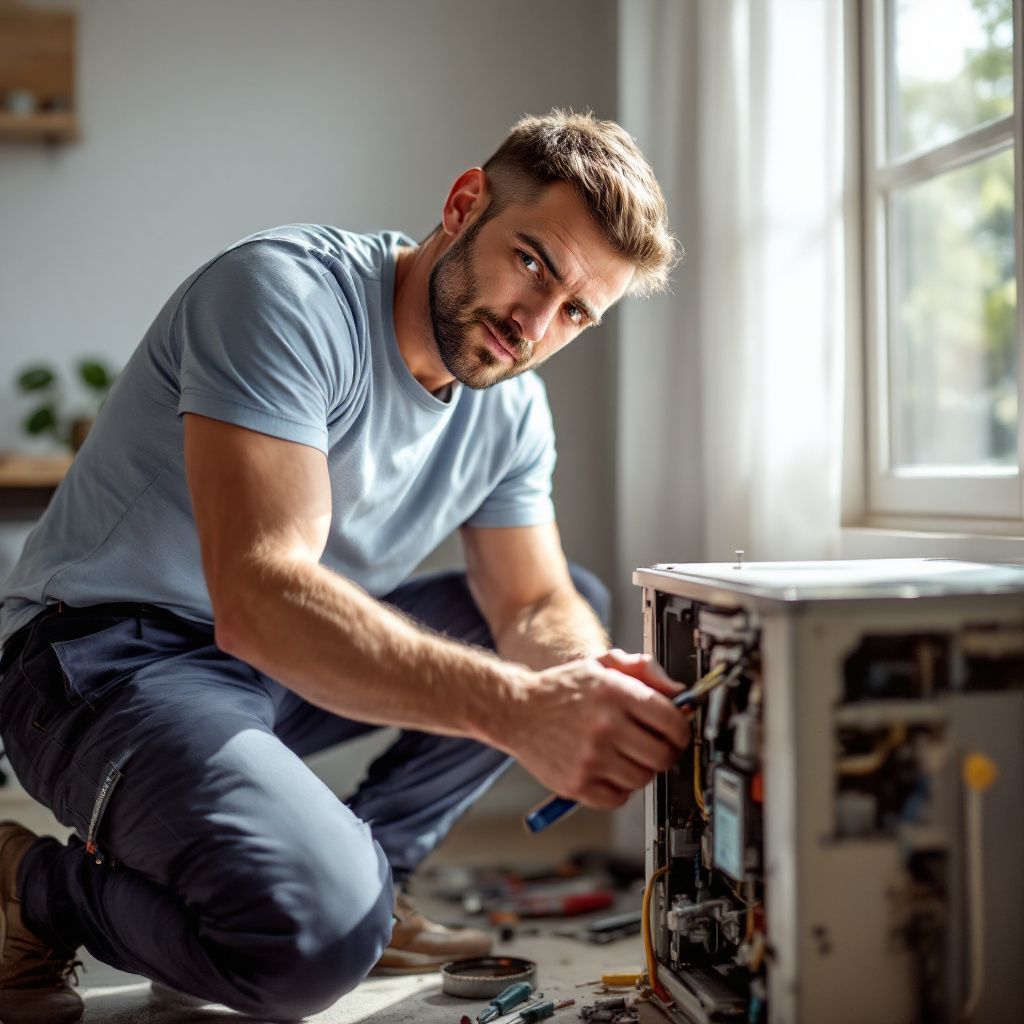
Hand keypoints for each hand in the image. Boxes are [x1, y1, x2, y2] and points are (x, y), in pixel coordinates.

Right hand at [499, 649, 691, 809]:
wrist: (516, 710)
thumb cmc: (562, 689)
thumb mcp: (602, 665)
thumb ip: (643, 669)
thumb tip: (680, 692)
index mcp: (614, 692)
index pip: (672, 721)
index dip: (682, 729)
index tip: (677, 732)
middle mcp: (605, 725)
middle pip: (663, 755)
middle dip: (666, 752)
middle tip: (656, 747)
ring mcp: (591, 757)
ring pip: (644, 778)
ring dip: (642, 770)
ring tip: (626, 756)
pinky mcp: (577, 784)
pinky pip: (620, 798)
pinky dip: (620, 789)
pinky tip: (608, 770)